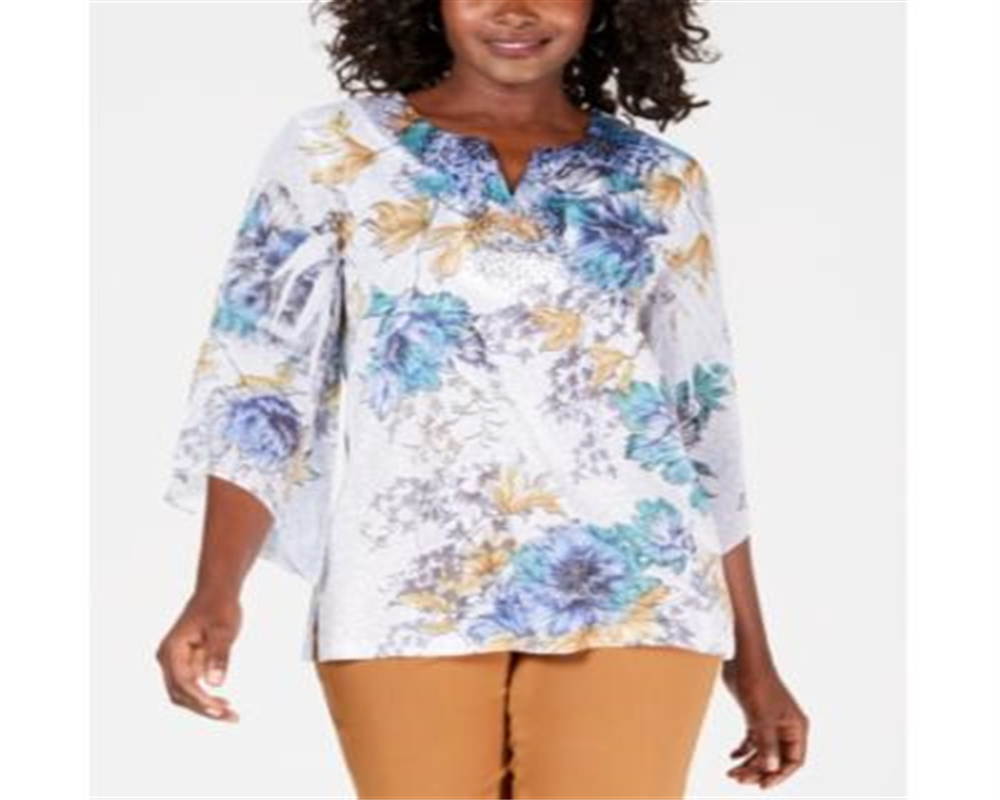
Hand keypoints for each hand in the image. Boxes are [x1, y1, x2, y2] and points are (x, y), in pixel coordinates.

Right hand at [155, 589, 242, 722]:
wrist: (217, 593)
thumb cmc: (219, 607)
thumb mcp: (223, 629)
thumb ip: (219, 655)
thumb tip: (214, 683)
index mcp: (172, 650)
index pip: (183, 684)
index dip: (201, 700)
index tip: (221, 709)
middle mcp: (168, 658)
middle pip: (181, 695)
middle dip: (204, 708)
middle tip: (231, 717)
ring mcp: (175, 662)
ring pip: (186, 694)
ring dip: (205, 706)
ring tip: (232, 715)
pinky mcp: (185, 664)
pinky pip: (192, 687)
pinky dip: (207, 697)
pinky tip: (226, 704)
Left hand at [721, 661, 808, 788]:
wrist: (742, 658)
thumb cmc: (757, 682)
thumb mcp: (761, 716)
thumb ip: (767, 744)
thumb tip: (770, 769)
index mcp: (796, 727)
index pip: (794, 761)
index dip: (780, 776)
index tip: (762, 785)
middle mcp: (786, 726)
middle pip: (776, 758)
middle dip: (759, 771)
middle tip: (739, 779)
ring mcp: (771, 721)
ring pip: (763, 750)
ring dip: (749, 763)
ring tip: (732, 773)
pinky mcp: (756, 715)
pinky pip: (753, 740)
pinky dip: (743, 749)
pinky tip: (732, 756)